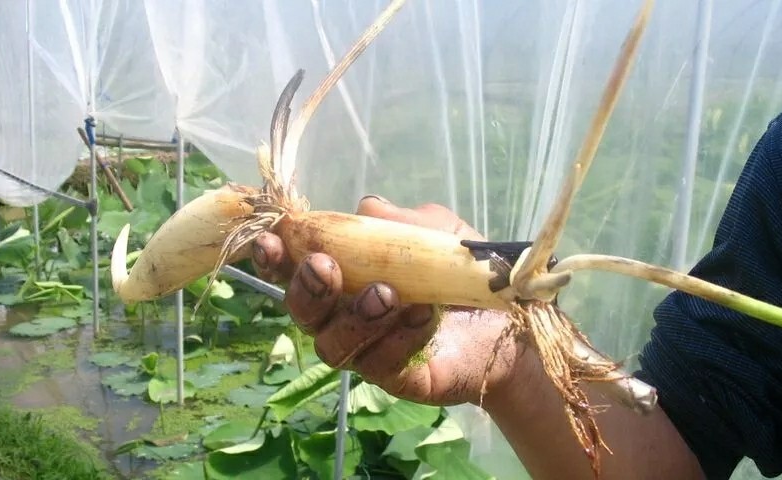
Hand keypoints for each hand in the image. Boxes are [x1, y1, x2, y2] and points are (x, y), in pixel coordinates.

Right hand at [252, 195, 529, 406]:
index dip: (275, 257)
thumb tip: (366, 208)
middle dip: (307, 289)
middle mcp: (344, 315)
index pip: (295, 268)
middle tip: (325, 268)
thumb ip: (399, 220)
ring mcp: (367, 351)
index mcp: (345, 275)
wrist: (510, 321)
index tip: (270, 240)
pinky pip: (381, 363)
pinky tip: (423, 314)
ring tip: (386, 294)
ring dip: (355, 316)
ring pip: (334, 344)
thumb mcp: (436, 232)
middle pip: (304, 312)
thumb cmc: (461, 273)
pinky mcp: (395, 378)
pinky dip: (398, 336)